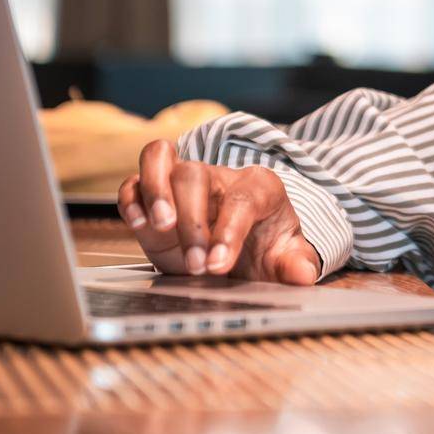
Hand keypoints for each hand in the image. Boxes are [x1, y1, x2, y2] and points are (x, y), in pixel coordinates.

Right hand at [117, 140, 320, 283]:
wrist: (244, 254)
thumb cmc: (264, 250)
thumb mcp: (285, 260)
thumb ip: (295, 264)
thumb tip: (302, 275)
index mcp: (258, 186)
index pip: (242, 198)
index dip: (229, 230)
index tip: (218, 264)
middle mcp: (218, 177)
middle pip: (195, 176)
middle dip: (192, 223)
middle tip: (196, 266)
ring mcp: (182, 182)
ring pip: (160, 158)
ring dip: (155, 190)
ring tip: (158, 227)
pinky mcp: (154, 197)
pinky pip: (134, 181)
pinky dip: (130, 198)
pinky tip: (138, 224)